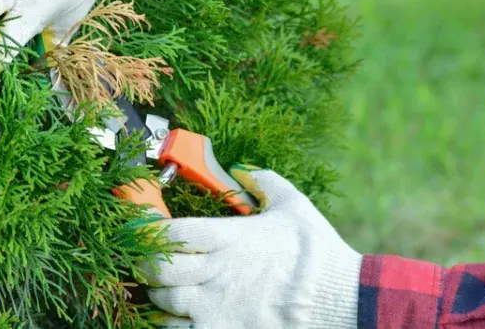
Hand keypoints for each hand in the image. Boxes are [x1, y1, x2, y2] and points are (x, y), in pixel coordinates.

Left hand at [142, 166, 362, 328]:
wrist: (346, 300)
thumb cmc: (318, 254)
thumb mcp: (293, 206)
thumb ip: (264, 183)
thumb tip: (244, 171)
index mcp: (228, 238)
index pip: (171, 232)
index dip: (147, 230)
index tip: (139, 229)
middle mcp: (216, 273)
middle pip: (158, 269)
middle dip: (146, 265)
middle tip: (147, 262)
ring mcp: (217, 308)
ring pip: (163, 303)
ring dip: (158, 296)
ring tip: (165, 291)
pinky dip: (170, 325)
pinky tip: (176, 317)